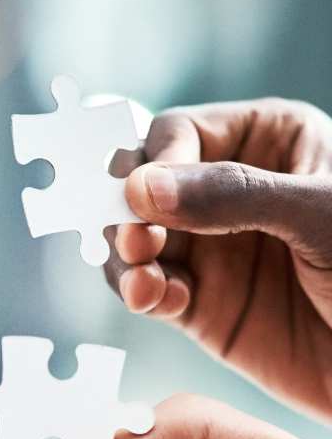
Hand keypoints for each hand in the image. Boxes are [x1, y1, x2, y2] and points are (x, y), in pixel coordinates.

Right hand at [108, 99, 331, 420]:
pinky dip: (142, 295)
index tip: (143, 199)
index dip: (155, 164)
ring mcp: (209, 249)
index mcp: (266, 141)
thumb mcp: (321, 216)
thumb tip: (144, 188)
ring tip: (142, 279)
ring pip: (135, 241)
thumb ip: (234, 196)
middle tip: (137, 241)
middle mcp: (227, 191)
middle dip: (128, 212)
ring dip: (126, 259)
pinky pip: (150, 292)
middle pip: (143, 184)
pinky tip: (157, 300)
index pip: (179, 134)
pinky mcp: (199, 305)